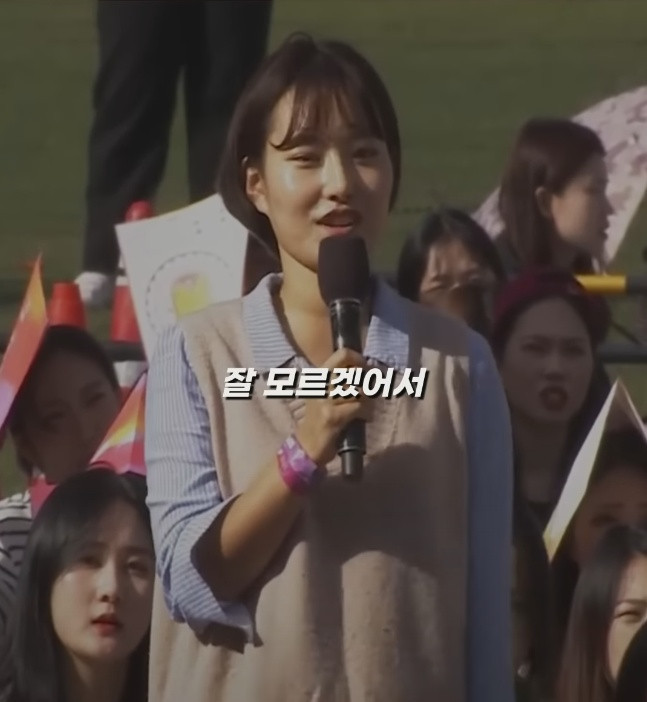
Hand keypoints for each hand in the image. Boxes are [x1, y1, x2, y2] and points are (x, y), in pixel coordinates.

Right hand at [294, 348, 371, 466]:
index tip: (365, 369)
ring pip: (359, 390)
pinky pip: (359, 407)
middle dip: (367, 381)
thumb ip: (339, 380)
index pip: (342, 354)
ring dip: (369, 400)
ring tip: (368, 407)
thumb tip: (365, 368)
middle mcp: (320, 384)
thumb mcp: (324, 393)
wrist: (307, 445)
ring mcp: (325, 400)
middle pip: (353, 371)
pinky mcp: (332, 416)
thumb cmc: (319, 418)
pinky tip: (365, 418)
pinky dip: (367, 413)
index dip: (358, 359)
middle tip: (370, 391)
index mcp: (318, 376)